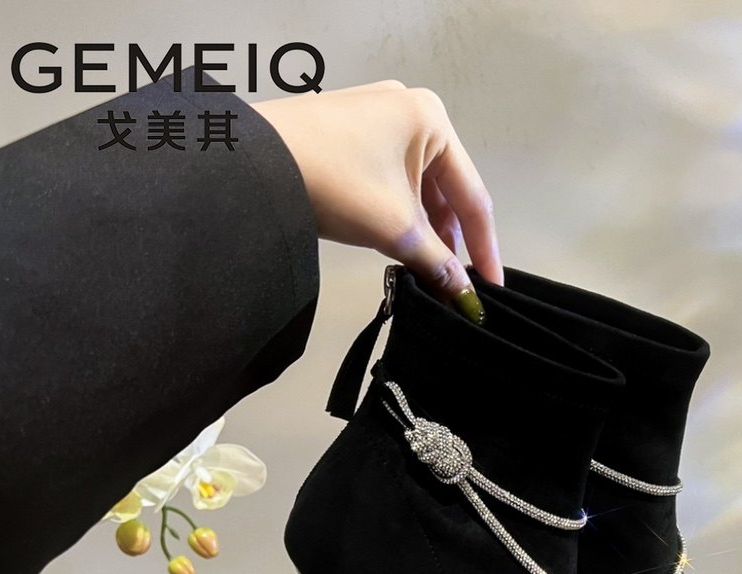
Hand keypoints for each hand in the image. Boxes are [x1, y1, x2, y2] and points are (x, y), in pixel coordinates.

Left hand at [252, 82, 501, 321]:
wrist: (252, 164)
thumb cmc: (333, 181)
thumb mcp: (396, 229)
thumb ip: (437, 263)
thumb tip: (462, 295)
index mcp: (432, 120)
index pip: (472, 195)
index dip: (484, 248)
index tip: (490, 286)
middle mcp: (409, 110)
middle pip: (445, 189)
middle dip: (449, 239)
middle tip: (453, 283)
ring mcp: (376, 118)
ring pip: (415, 187)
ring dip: (422, 230)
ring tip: (422, 268)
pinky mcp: (347, 133)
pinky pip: (390, 179)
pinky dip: (397, 213)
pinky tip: (394, 242)